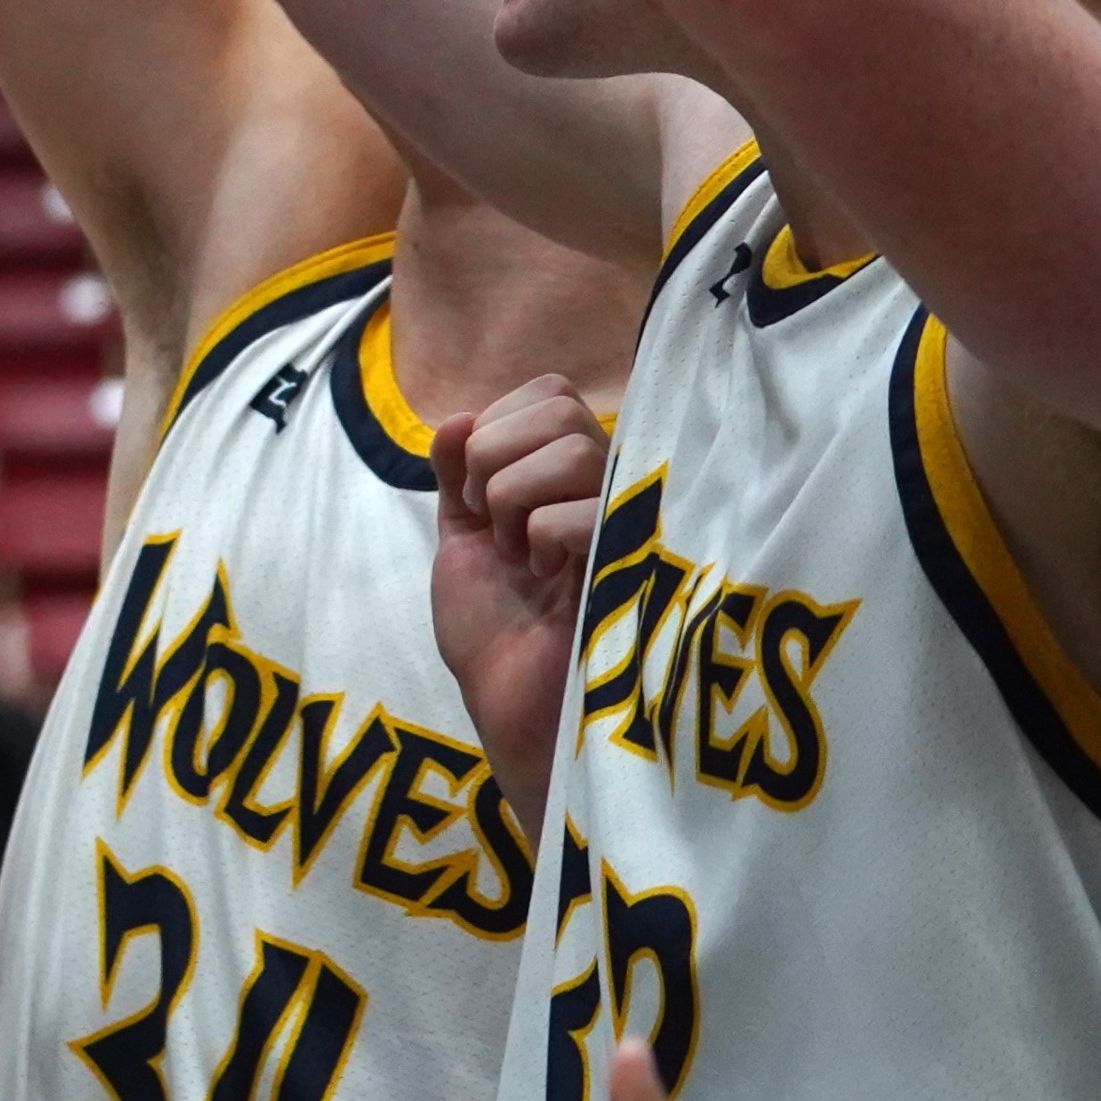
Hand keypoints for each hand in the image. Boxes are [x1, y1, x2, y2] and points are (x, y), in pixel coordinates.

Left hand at [432, 369, 610, 804]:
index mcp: (570, 478)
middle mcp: (611, 488)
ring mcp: (632, 520)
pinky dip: (544, 539)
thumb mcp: (462, 537)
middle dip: (496, 462)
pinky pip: (586, 509)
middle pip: (561, 408)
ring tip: (525, 558)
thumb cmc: (496, 632)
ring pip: (574, 448)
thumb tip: (461, 418)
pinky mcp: (642, 559)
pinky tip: (552, 580)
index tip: (473, 490)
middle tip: (497, 527)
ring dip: (516, 503)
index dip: (496, 427)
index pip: (549, 392)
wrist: (514, 708)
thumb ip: (458, 473)